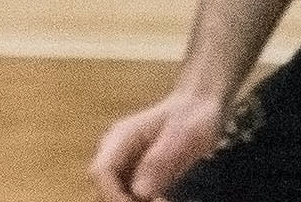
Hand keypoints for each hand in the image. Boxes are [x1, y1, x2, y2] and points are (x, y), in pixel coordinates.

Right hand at [92, 84, 232, 201]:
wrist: (199, 108)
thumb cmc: (194, 117)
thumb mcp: (185, 136)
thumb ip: (160, 161)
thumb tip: (139, 192)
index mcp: (123, 136)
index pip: (101, 171)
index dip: (113, 194)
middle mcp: (117, 150)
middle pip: (103, 186)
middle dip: (124, 201)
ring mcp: (125, 162)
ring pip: (114, 192)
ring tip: (163, 200)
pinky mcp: (136, 173)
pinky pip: (130, 194)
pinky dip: (141, 201)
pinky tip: (163, 200)